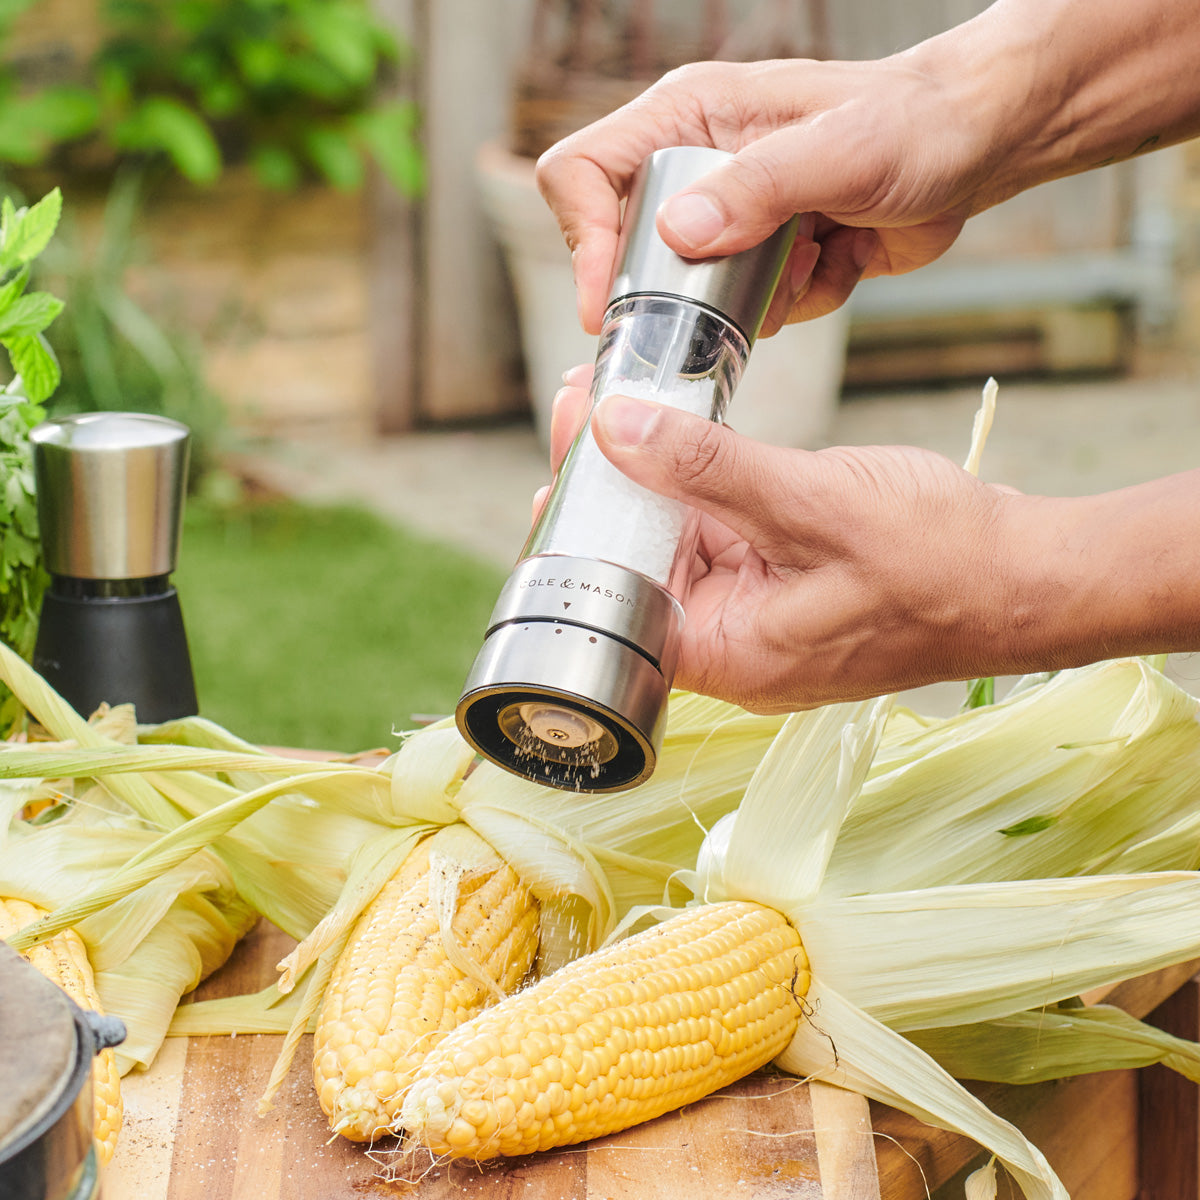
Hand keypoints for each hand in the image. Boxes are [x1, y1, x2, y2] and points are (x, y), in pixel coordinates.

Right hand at [535, 0, 1199, 338]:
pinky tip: (838, 258)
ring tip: (815, 256)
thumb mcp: (839, 153)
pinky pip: (747, 307)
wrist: (981, 145)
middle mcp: (695, 164)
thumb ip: (757, 189)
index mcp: (689, 117)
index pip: (582, 174)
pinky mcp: (762, 252)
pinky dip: (795, 301)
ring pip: (693, 293)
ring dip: (755, 298)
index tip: (610, 307)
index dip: (584, 242)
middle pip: (630, 251)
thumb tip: (677, 233)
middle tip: (743, 294)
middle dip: (685, 290)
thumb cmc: (917, 123)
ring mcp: (729, 212)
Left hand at [544, 377, 1033, 709]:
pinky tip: (675, 430)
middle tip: (581, 408)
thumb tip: (617, 427)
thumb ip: (708, 469)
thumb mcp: (811, 504)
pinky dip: (700, 482)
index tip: (562, 453)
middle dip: (608, 488)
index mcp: (729, 654)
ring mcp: (759, 610)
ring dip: (651, 476)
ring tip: (613, 404)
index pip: (618, 599)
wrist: (1028, 573)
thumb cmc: (942, 562)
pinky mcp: (782, 577)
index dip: (580, 527)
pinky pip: (723, 531)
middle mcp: (734, 641)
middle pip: (639, 565)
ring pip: (679, 541)